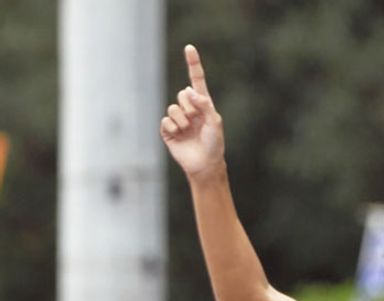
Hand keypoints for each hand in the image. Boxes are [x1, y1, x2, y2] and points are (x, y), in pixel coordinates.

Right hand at [160, 45, 223, 178]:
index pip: (196, 80)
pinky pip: (165, 121)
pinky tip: (179, 136)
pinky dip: (173, 128)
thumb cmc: (214, 145)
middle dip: (189, 107)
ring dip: (182, 120)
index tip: (189, 48)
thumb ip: (205, 104)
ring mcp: (179, 120)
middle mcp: (190, 110)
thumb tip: (189, 91)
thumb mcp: (215, 123)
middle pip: (182, 94)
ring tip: (189, 131)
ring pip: (173, 108)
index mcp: (202, 105)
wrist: (205, 165)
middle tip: (196, 121)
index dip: (193, 64)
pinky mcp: (169, 131)